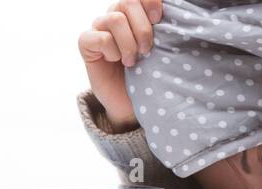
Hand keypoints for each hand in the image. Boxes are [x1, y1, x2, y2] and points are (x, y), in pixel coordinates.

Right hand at [78, 0, 162, 132]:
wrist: (130, 104)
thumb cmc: (147, 78)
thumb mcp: (160, 53)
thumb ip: (163, 32)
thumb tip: (175, 17)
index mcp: (133, 14)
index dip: (150, 2)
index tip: (159, 19)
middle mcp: (115, 16)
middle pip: (127, 2)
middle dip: (143, 28)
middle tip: (147, 50)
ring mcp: (99, 28)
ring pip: (115, 19)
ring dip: (129, 43)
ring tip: (133, 61)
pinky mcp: (86, 42)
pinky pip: (101, 37)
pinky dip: (113, 51)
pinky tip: (116, 61)